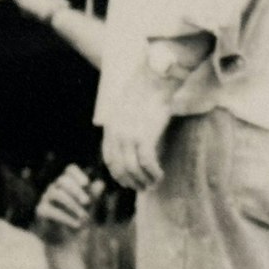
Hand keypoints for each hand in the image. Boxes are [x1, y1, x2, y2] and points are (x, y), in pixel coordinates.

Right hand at [32, 164, 98, 246]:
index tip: (86, 184)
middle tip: (87, 202)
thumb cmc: (77, 220)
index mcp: (67, 183)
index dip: (77, 174)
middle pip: (62, 180)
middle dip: (76, 190)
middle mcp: (55, 187)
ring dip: (73, 205)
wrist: (64, 241)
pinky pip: (51, 210)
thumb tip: (100, 183)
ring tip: (85, 217)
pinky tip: (77, 225)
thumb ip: (93, 196)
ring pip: (57, 194)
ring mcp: (46, 198)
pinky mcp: (41, 211)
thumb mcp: (88, 207)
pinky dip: (66, 217)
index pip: (70, 170)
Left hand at [100, 62, 175, 191]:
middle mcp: (116, 135)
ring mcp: (128, 136)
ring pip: (133, 169)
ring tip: (154, 183)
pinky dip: (153, 173)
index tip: (130, 182)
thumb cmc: (146, 94)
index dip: (120, 175)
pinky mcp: (143, 136)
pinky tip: (159, 175)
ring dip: (144, 180)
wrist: (155, 80)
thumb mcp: (127, 112)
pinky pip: (146, 163)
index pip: (110, 161)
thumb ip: (125, 129)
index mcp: (110, 129)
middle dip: (132, 182)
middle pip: (120, 169)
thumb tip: (132, 150)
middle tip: (145, 188)